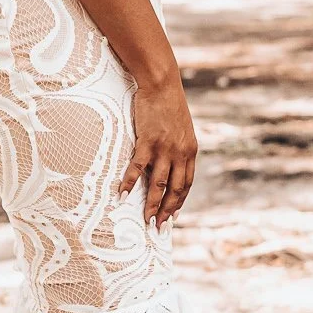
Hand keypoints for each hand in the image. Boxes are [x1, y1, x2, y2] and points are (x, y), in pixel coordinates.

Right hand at [119, 75, 196, 226]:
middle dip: (167, 211)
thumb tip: (170, 165)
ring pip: (158, 184)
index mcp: (190, 151)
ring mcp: (164, 148)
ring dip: (151, 205)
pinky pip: (137, 168)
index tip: (172, 217)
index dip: (179, 202)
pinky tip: (122, 196)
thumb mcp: (181, 130)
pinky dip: (129, 184)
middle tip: (159, 228)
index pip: (187, 184)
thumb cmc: (169, 105)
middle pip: (175, 190)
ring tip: (145, 220)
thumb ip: (178, 149)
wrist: (162, 84)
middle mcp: (180, 153)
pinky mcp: (148, 142)